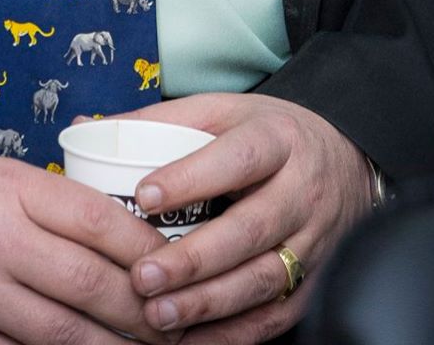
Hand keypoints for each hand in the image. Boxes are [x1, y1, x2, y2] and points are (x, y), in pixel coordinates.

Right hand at [0, 153, 181, 344]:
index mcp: (12, 190)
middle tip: (177, 323)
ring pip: (64, 337)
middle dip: (144, 312)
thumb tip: (135, 236)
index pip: (98, 219)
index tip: (176, 265)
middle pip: (90, 284)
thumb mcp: (3, 177)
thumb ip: (61, 203)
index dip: (147, 248)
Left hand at [112, 93, 370, 339]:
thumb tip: (88, 128)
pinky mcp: (315, 282)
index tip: (144, 195)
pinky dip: (233, 334)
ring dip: (209, 303)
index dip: (192, 177)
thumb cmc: (268, 136)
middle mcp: (302, 190)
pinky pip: (275, 316)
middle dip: (194, 259)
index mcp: (277, 138)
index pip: (238, 158)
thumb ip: (160, 121)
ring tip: (158, 315)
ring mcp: (314, 241)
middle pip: (251, 229)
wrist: (344, 161)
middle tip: (142, 276)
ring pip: (263, 280)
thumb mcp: (223, 111)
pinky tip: (192, 340)